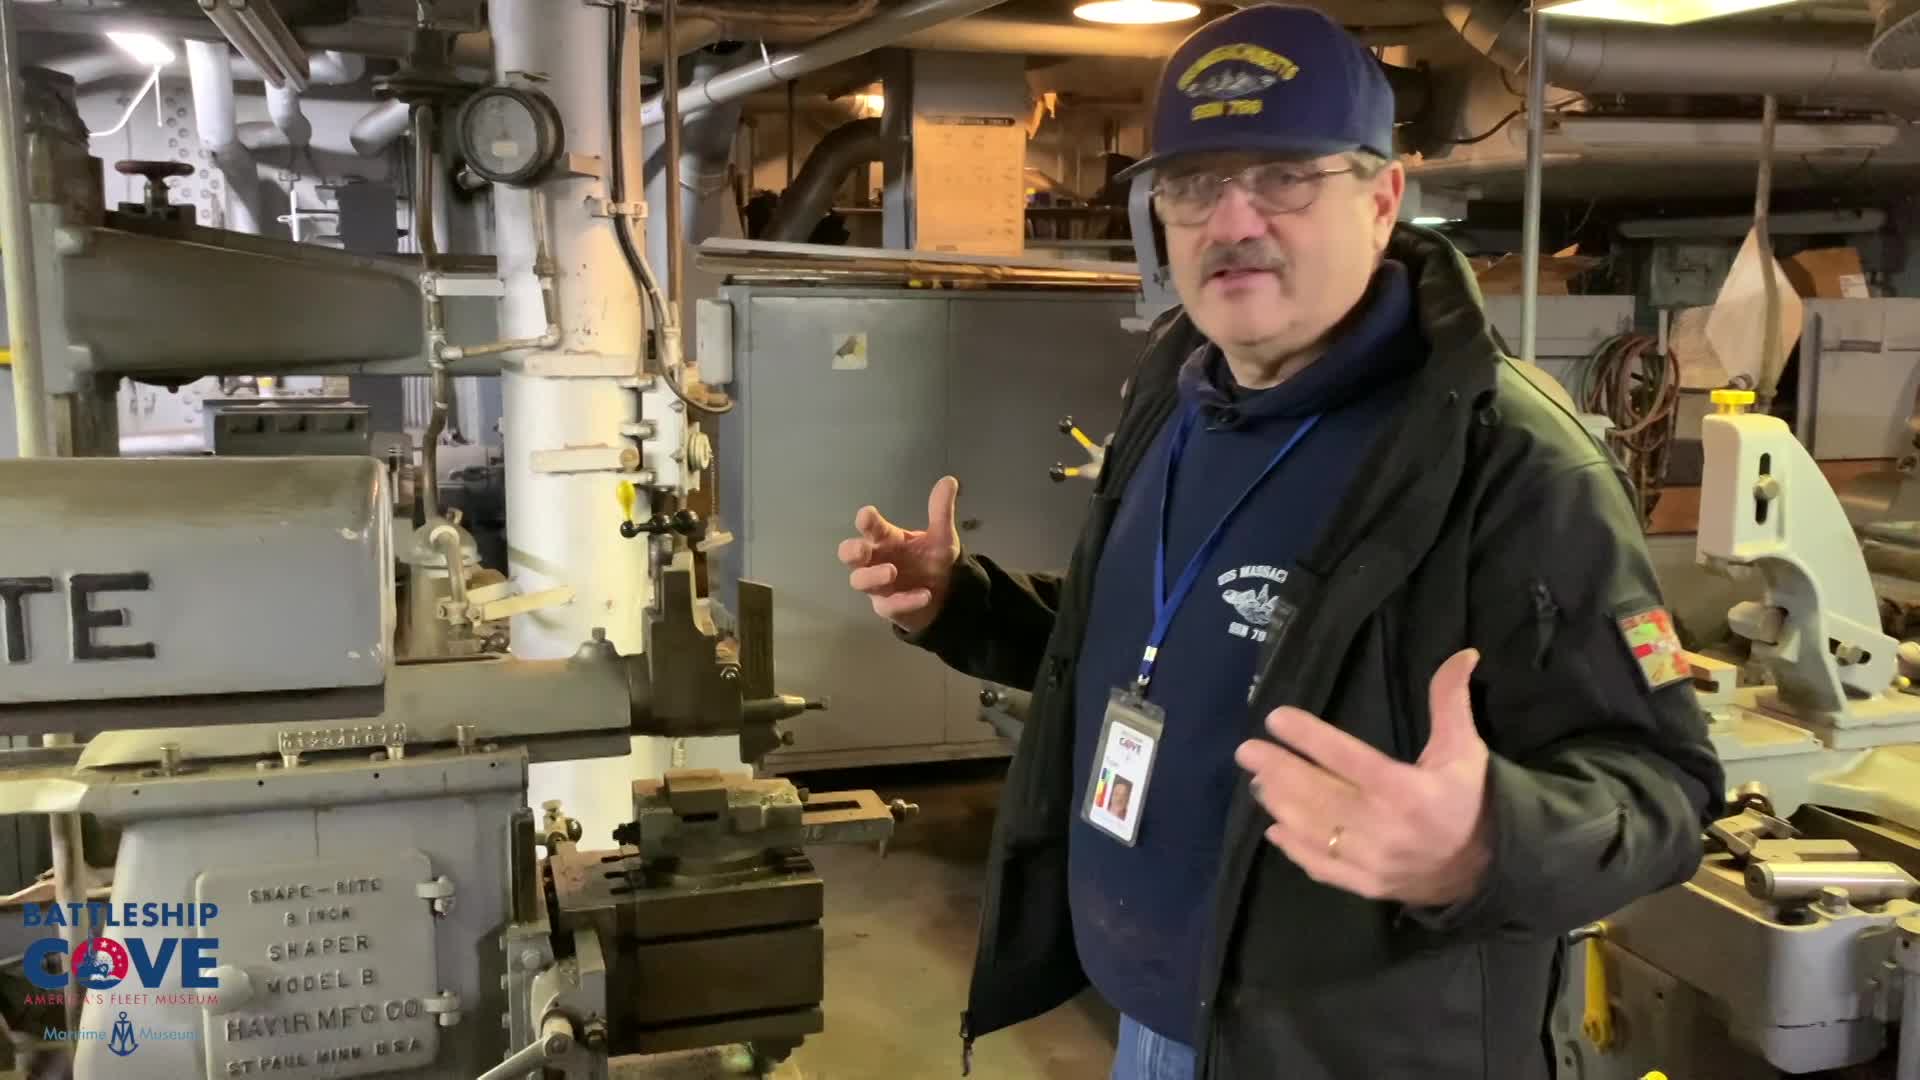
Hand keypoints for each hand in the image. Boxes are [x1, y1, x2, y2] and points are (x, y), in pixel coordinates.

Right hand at [837, 476, 961, 634]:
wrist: (946, 594)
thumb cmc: (931, 561)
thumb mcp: (942, 537)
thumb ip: (941, 512)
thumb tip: (950, 480)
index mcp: (886, 539)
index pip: (870, 528)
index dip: (866, 521)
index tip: (866, 515)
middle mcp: (876, 560)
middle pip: (849, 555)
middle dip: (852, 551)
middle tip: (863, 549)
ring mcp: (878, 585)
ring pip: (860, 581)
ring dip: (873, 576)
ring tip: (892, 571)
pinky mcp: (888, 607)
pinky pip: (889, 606)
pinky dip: (906, 601)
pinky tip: (925, 595)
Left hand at [1232, 649, 1492, 907]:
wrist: (1487, 869)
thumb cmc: (1468, 800)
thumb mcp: (1465, 749)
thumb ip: (1451, 702)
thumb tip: (1463, 652)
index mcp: (1406, 790)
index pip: (1347, 757)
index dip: (1309, 737)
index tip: (1276, 718)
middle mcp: (1384, 825)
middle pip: (1319, 793)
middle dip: (1279, 770)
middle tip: (1247, 751)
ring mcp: (1372, 859)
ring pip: (1314, 829)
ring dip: (1280, 804)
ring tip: (1256, 781)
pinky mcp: (1366, 884)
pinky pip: (1322, 866)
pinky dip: (1294, 849)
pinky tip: (1274, 829)